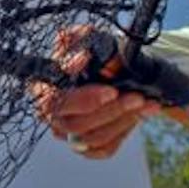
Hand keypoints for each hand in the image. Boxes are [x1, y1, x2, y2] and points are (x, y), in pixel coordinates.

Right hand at [27, 25, 157, 158]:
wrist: (117, 71)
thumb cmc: (98, 54)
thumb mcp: (89, 39)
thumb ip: (78, 40)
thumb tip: (78, 59)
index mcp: (43, 88)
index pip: (53, 102)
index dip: (82, 100)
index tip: (111, 90)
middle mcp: (51, 115)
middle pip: (75, 124)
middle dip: (110, 110)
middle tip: (136, 97)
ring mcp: (68, 133)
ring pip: (92, 137)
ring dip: (122, 119)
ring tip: (145, 102)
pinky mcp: (87, 147)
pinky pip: (104, 148)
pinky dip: (126, 129)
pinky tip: (143, 113)